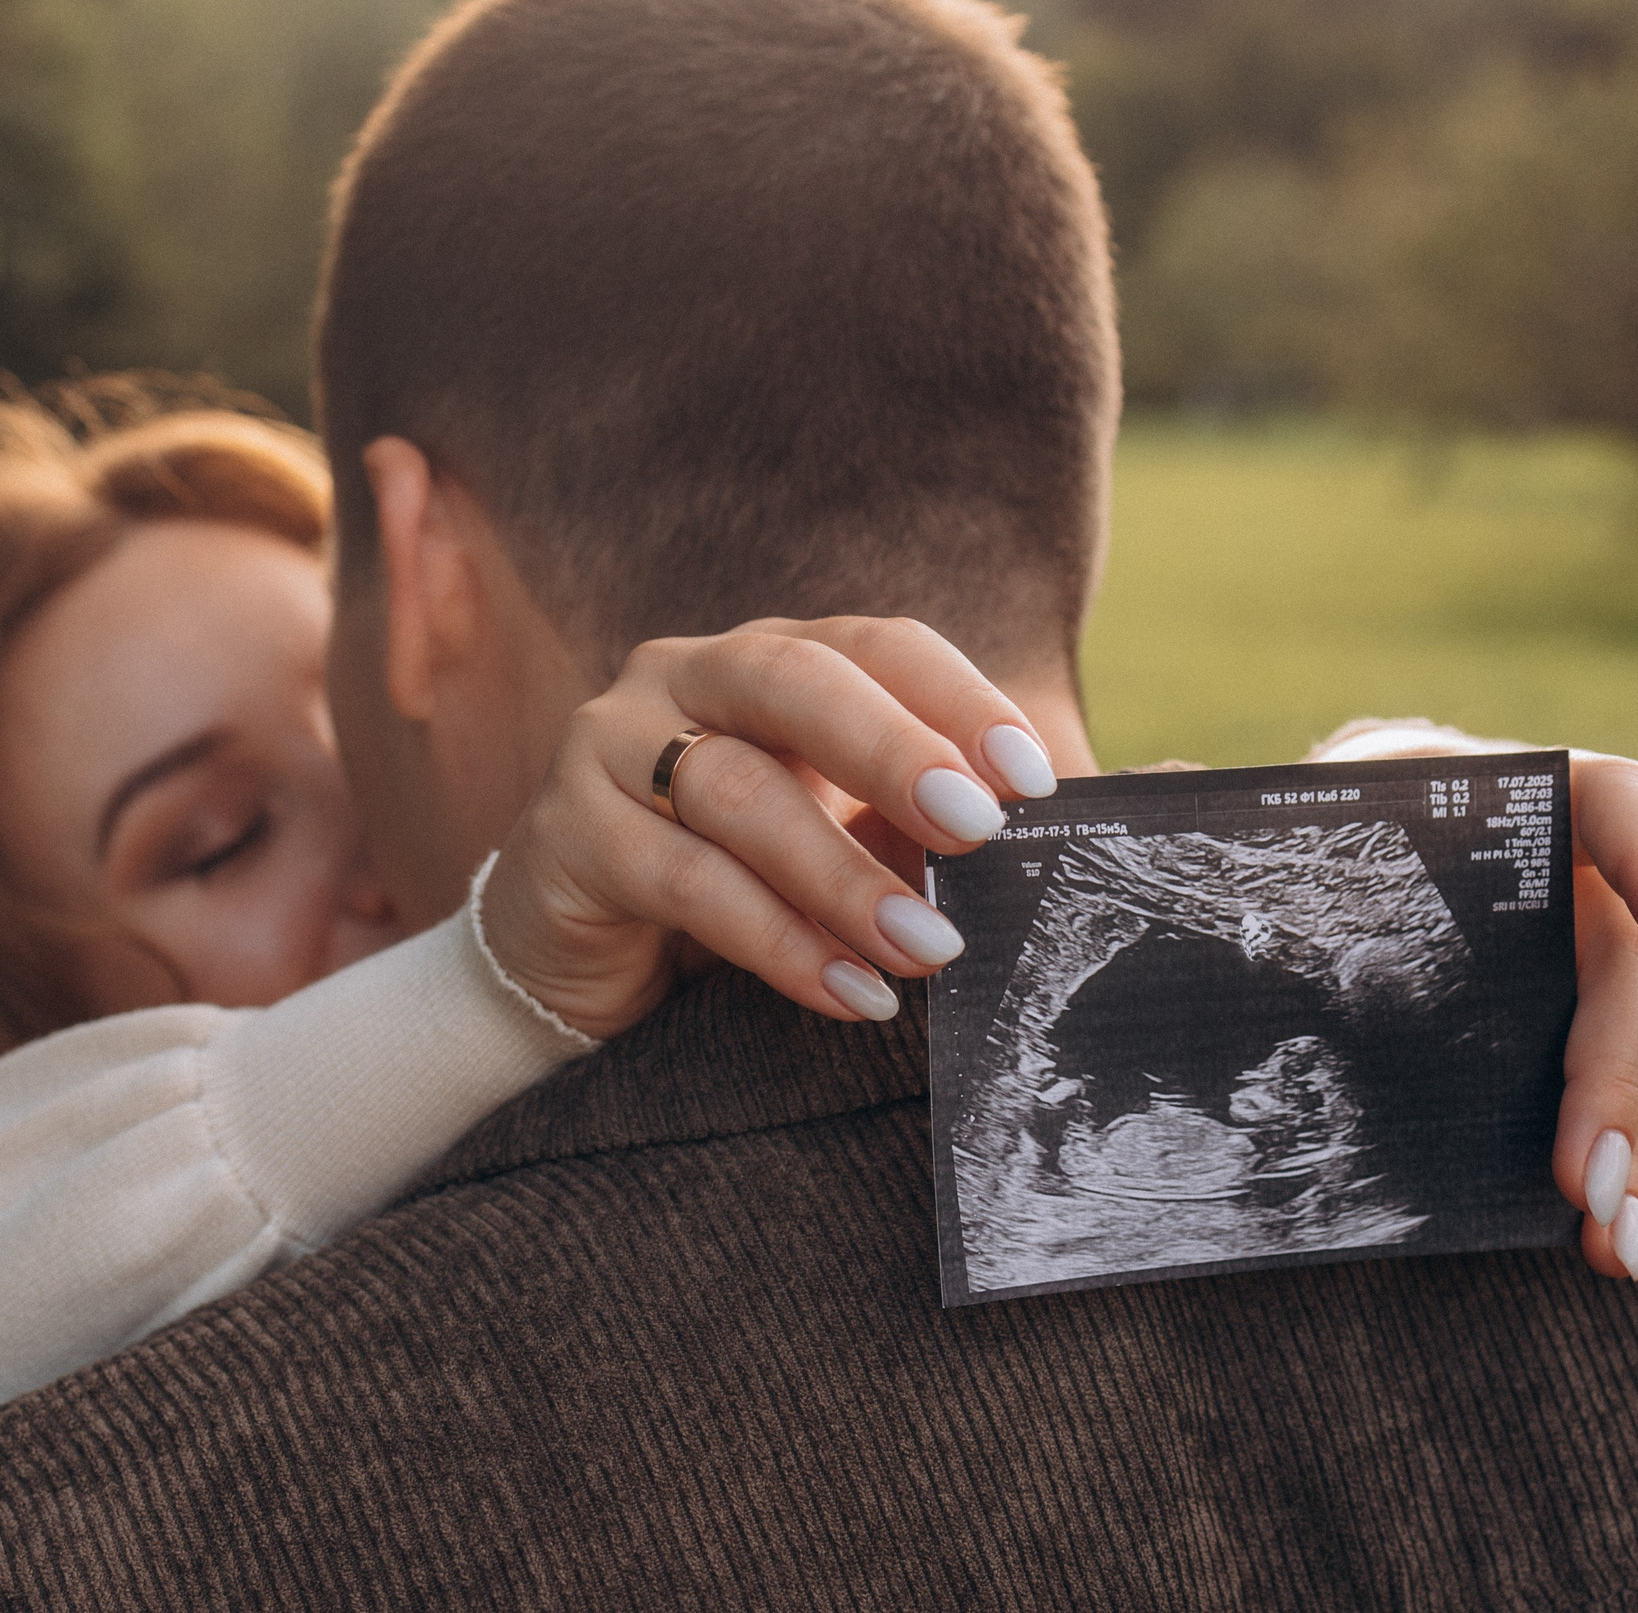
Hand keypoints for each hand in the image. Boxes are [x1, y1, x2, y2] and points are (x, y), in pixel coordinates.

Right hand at [478, 617, 1055, 1039]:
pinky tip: (850, 994)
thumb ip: (924, 831)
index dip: (957, 699)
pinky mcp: (567, 833)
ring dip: (844, 876)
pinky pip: (685, 880)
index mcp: (768, 662)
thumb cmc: (733, 893)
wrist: (575, 966)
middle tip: (979, 830)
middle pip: (794, 680)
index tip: (1034, 779)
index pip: (872, 644)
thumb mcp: (838, 845)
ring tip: (929, 949)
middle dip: (896, 752)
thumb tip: (1071, 834)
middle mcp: (685, 677)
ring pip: (738, 791)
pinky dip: (779, 943)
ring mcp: (612, 745)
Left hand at [1312, 727, 1637, 1279]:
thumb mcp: (1314, 807)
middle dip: (1621, 1085)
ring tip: (1625, 1248)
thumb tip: (1181, 812)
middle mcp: (1599, 875)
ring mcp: (1625, 952)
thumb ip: (1261, 820)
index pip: (1622, 806)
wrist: (1385, 838)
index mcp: (1532, 797)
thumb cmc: (1341, 821)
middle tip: (1586, 1186)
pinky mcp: (1616, 1022)